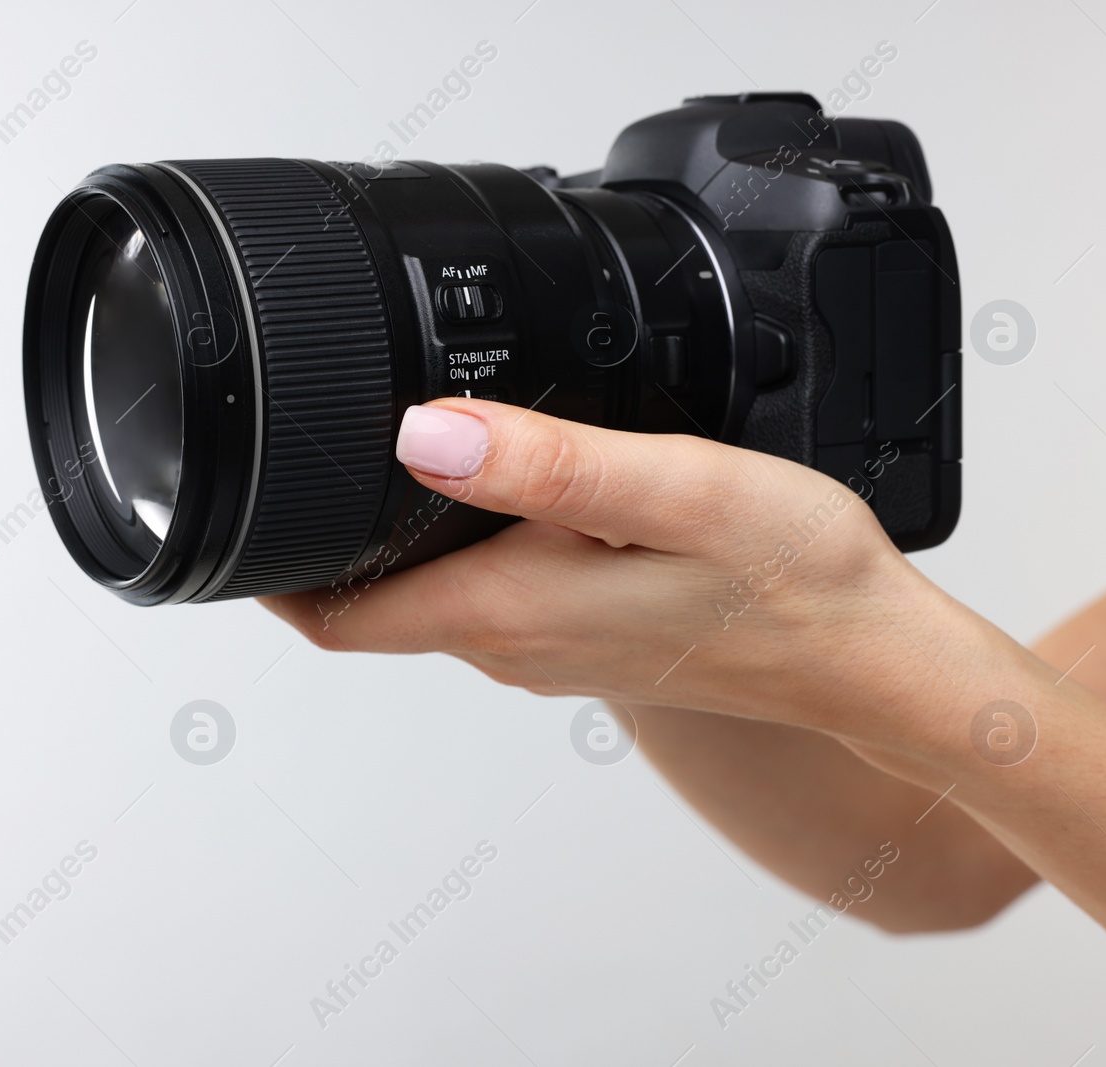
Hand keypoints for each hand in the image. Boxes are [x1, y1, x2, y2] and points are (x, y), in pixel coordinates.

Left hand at [260, 397, 978, 741]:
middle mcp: (515, 644)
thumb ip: (548, 463)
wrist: (872, 659)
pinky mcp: (588, 634)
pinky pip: (489, 593)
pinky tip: (494, 486)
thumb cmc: (793, 581)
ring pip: (428, 596)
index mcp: (511, 611)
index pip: (338, 619)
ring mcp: (551, 647)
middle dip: (317, 543)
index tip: (233, 509)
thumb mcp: (675, 493)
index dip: (266, 574)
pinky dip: (459, 545)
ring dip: (388, 539)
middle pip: (370, 607)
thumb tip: (420, 433)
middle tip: (296, 451)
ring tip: (381, 453)